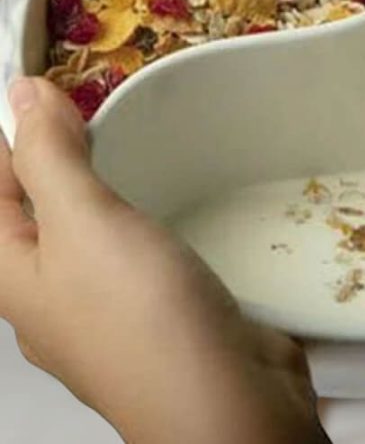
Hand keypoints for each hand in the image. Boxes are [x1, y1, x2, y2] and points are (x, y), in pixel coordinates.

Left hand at [0, 78, 328, 443]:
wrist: (222, 399)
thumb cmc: (140, 312)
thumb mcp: (82, 221)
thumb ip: (48, 156)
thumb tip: (20, 93)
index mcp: (11, 275)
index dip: (12, 134)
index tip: (51, 86)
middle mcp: (47, 296)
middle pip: (32, 210)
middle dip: (51, 156)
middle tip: (90, 105)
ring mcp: (101, 309)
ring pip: (82, 231)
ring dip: (96, 185)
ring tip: (127, 141)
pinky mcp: (152, 313)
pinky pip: (126, 251)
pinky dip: (134, 216)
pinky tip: (165, 202)